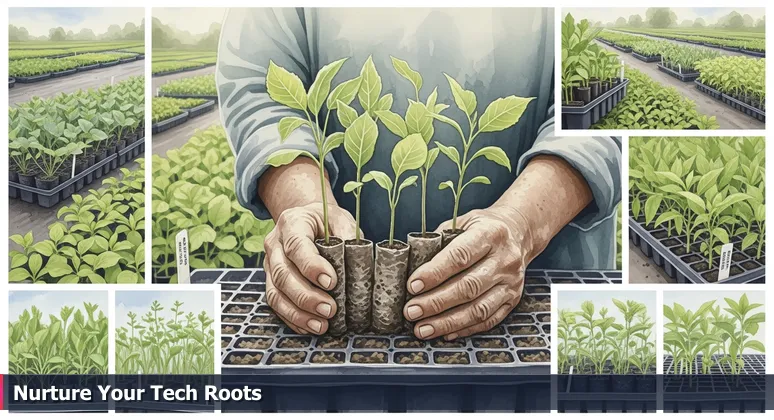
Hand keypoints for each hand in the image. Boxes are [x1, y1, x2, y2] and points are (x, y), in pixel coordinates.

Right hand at [264, 202, 356, 334]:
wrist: (304, 218)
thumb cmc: (325, 220)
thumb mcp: (340, 218)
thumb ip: (348, 235)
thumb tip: (360, 258)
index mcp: (292, 223)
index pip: (296, 246)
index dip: (311, 266)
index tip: (331, 282)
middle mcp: (275, 244)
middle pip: (282, 274)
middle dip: (306, 296)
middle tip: (330, 310)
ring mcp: (269, 264)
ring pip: (275, 293)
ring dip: (297, 313)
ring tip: (321, 325)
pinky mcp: (271, 280)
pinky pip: (275, 303)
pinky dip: (291, 318)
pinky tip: (308, 327)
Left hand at [403, 207, 534, 339]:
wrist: (519, 233)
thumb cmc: (482, 228)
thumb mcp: (461, 223)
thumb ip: (438, 241)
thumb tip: (408, 265)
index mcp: (490, 234)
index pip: (460, 256)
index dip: (434, 273)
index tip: (412, 285)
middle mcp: (505, 259)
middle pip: (468, 287)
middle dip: (435, 303)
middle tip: (411, 311)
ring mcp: (511, 282)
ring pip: (478, 309)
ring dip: (447, 322)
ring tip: (422, 329)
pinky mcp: (513, 300)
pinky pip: (489, 320)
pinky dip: (465, 329)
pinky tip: (445, 333)